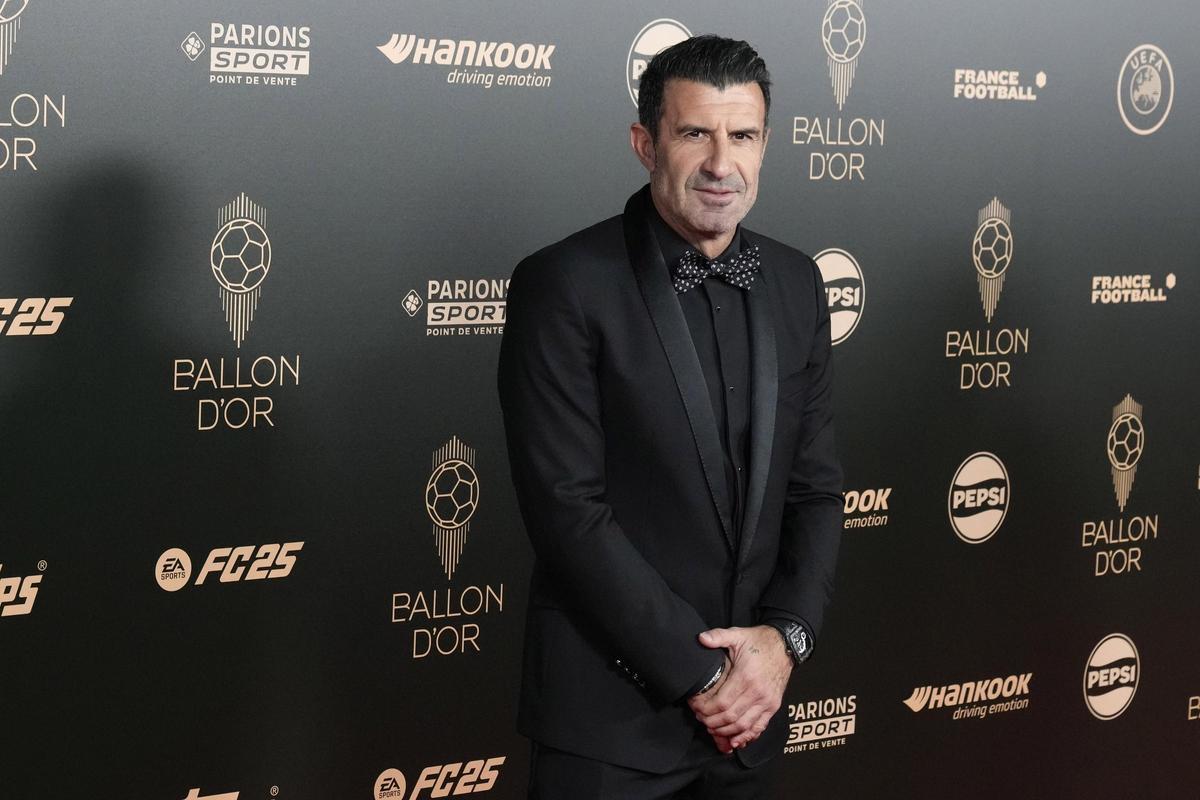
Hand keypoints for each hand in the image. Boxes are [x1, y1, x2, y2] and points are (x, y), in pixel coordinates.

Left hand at [687, 625, 792, 750]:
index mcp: (746, 676)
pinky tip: (735, 740)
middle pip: (730, 717)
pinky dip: (747, 736)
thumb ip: (718, 636)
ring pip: (743, 725)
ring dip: (726, 731)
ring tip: (712, 729)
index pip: (722, 702)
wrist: (785, 645)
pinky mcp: (773, 706)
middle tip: (701, 720)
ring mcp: (767, 701)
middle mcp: (758, 692)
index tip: (696, 708)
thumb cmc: (759, 641)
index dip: (707, 709)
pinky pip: (760, 726)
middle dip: (712, 722)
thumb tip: (700, 639)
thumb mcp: (738, 634)